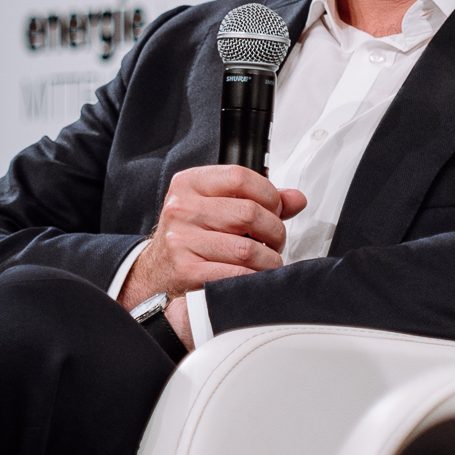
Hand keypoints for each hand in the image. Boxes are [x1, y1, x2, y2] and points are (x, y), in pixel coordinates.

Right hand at [118, 167, 308, 311]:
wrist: (158, 271)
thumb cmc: (193, 235)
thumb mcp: (218, 207)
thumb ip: (258, 200)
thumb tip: (296, 199)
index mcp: (189, 184)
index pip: (240, 177)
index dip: (268, 194)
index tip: (275, 209)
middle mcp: (181, 208)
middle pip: (249, 213)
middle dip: (274, 230)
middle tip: (274, 240)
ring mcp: (181, 240)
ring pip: (247, 249)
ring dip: (269, 259)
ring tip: (267, 261)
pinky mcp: (186, 270)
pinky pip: (235, 275)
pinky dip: (254, 278)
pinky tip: (254, 276)